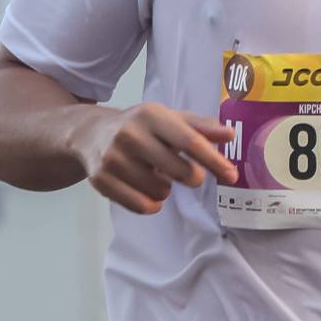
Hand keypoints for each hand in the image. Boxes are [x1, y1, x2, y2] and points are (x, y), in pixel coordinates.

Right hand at [74, 101, 237, 214]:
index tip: (231, 176)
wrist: (89, 133)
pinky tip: (146, 190)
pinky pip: (141, 206)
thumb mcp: (169, 119)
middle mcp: (130, 134)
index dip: (214, 160)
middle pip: (180, 171)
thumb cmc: (140, 127)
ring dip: (167, 189)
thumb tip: (230, 134)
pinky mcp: (101, 180)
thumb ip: (200, 127)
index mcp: (151, 115)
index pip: (190, 141)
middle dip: (192, 177)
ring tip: (156, 175)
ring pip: (161, 192)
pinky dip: (151, 204)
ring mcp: (113, 158)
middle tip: (188, 174)